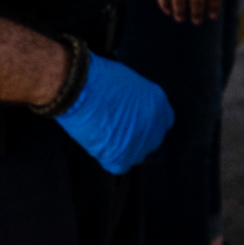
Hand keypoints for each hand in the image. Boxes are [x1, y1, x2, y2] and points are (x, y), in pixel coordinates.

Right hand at [54, 53, 174, 173]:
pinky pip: (119, 166)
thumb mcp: (127, 82)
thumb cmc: (96, 78)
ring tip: (102, 135)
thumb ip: (136, 100)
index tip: (134, 123)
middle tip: (115, 131)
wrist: (80, 88)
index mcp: (158, 102)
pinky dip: (107, 158)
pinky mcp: (122, 156)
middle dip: (137, 138)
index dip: (147, 124)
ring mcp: (141, 142)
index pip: (163, 121)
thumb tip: (129, 110)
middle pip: (152, 140)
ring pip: (137, 155)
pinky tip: (97, 144)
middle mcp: (156, 124)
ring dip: (122, 149)